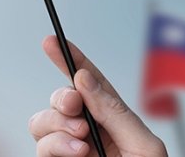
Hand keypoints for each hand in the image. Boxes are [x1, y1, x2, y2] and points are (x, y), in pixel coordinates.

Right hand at [28, 36, 167, 156]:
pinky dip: (54, 147)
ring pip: (42, 125)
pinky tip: (77, 154)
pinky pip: (40, 150)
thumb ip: (115, 112)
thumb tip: (85, 79)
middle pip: (59, 101)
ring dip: (57, 126)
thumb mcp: (144, 145)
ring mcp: (70, 152)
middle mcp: (88, 133)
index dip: (70, 58)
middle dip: (62, 96)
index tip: (52, 39)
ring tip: (82, 143)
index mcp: (113, 119)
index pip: (90, 82)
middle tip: (76, 108)